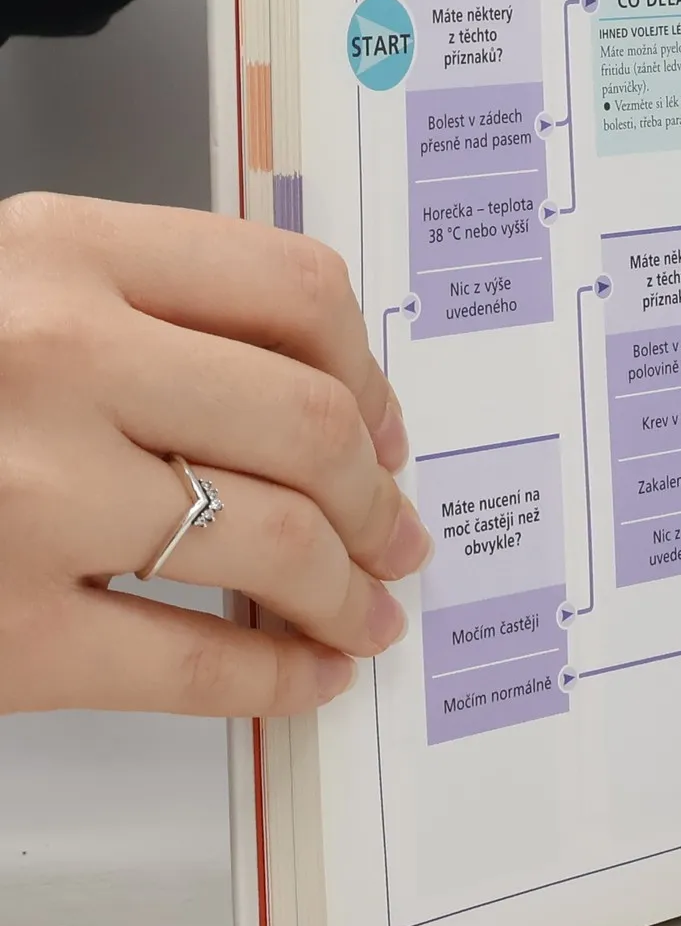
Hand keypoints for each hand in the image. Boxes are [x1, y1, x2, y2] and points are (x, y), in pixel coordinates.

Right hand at [0, 193, 428, 716]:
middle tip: (396, 532)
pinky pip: (193, 660)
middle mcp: (56, 358)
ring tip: (366, 607)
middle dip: (377, 496)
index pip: (295, 288)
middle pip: (310, 424)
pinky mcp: (2, 630)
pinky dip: (278, 674)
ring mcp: (30, 497)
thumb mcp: (4, 289)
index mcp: (59, 251)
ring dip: (349, 589)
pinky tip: (308, 673)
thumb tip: (311, 394)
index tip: (387, 426)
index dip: (370, 371)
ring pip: (274, 541)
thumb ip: (137, 308)